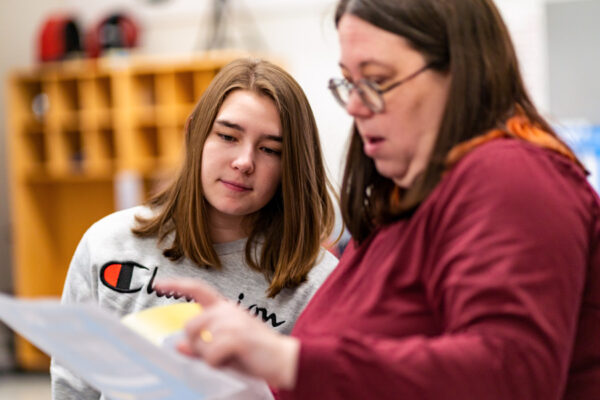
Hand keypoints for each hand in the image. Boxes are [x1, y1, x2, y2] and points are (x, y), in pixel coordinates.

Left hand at [154, 278, 299, 388]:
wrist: (285, 360)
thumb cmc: (257, 354)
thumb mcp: (225, 349)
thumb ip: (202, 346)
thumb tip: (179, 345)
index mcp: (226, 308)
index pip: (198, 289)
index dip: (177, 285)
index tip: (159, 283)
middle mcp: (228, 309)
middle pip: (190, 325)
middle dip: (197, 345)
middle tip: (217, 355)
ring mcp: (232, 320)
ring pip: (199, 342)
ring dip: (210, 356)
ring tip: (231, 357)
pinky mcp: (236, 335)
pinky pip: (210, 354)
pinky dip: (218, 363)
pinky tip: (235, 360)